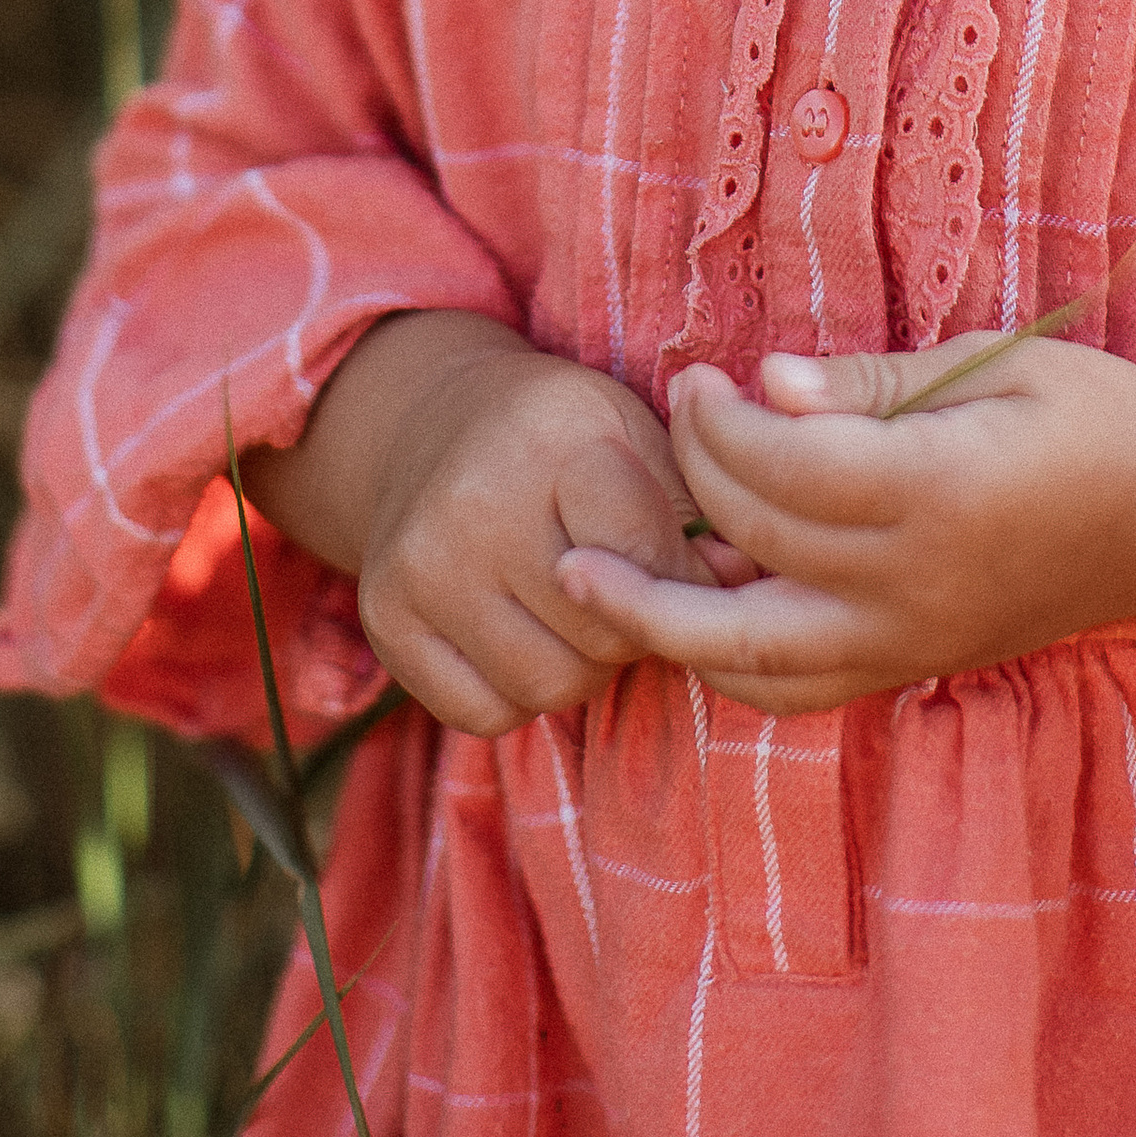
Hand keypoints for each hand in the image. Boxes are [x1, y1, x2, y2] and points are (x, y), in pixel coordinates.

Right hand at [247, 312, 742, 738]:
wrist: (425, 421)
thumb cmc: (558, 434)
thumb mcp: (633, 429)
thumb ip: (698, 504)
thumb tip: (750, 585)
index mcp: (551, 437)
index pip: (647, 560)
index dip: (682, 576)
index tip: (684, 562)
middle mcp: (473, 501)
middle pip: (601, 636)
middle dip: (631, 626)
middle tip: (622, 588)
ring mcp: (420, 565)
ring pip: (547, 687)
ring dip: (578, 666)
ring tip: (571, 610)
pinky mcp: (385, 620)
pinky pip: (484, 714)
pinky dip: (515, 693)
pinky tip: (515, 630)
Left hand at [557, 332, 1135, 715]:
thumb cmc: (1088, 416)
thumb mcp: (992, 365)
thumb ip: (868, 386)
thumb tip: (764, 384)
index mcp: (937, 493)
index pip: (782, 467)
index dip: (720, 418)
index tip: (698, 374)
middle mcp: (914, 586)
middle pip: (754, 546)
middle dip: (690, 475)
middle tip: (670, 413)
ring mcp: (910, 642)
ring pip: (753, 658)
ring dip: (661, 621)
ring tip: (584, 580)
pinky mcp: (910, 668)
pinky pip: (795, 690)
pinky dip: (725, 660)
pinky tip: (679, 618)